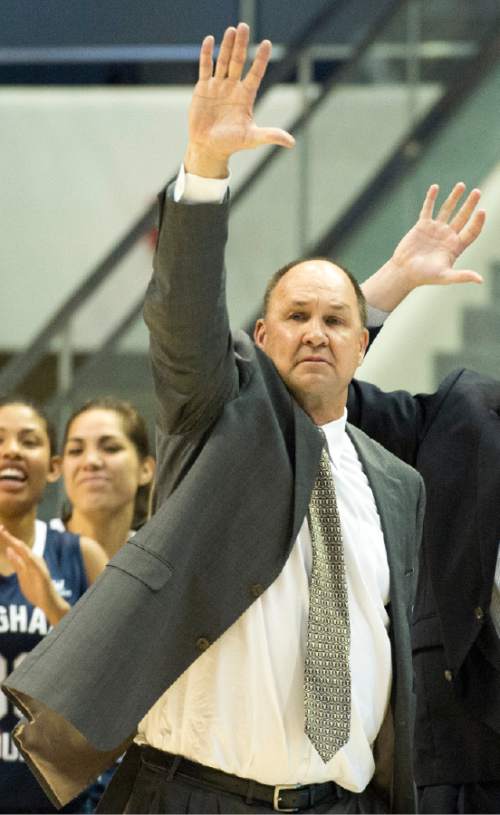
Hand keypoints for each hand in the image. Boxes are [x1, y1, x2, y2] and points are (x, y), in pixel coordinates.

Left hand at [0, 525, 69, 624]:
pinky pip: (34, 563)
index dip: (8, 538)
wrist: (48, 602)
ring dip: (16, 544)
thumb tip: (8, 550)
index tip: (0, 529)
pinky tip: (21, 550)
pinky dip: (27, 556)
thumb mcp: (22, 574)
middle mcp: (34, 560)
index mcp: (28, 560)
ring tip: (7, 536)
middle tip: (0, 528)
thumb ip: (17, 562)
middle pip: (20, 547)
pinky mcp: (42, 574)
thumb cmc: (36, 589)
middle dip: (9, 538)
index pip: (16, 547)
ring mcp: (38, 566)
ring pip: (26, 553)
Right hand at [184, 22, 294, 177]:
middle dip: (242, 44)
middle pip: (238, 62)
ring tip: (231, 29)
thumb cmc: (231, 144)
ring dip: (227, 45)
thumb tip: (291, 142)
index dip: (261, 60)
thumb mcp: (252, 139)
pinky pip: (205, 67)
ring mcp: (218, 86)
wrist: (208, 147)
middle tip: (244, 26)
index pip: (256, 73)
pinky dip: (207, 54)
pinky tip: (210, 40)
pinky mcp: (203, 88)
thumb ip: (270, 135)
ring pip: (223, 61)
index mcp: (246, 96)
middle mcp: (233, 88)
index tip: (267, 44)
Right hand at [362, 183, 485, 310]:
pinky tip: (435, 187)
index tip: (482, 211)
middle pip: (463, 217)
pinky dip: (431, 198)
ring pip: (447, 209)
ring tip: (462, 185)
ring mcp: (435, 229)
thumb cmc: (425, 277)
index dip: (478, 222)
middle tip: (477, 192)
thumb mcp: (446, 277)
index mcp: (456, 247)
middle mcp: (447, 236)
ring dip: (454, 197)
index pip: (471, 231)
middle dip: (470, 204)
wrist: (404, 272)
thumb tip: (481, 280)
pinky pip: (427, 209)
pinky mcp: (422, 226)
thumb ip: (462, 276)